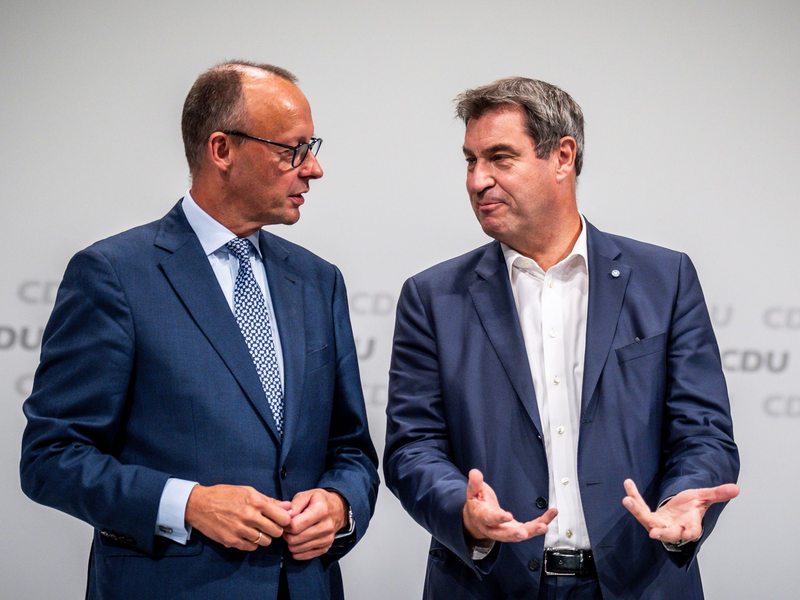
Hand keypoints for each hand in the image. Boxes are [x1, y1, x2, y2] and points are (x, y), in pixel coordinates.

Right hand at [185, 484, 291, 550]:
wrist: (200, 504)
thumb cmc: (225, 495)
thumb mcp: (248, 491)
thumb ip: (269, 501)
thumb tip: (288, 507)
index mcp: (256, 502)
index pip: (283, 518)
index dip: (284, 520)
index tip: (281, 520)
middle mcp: (250, 517)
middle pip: (276, 532)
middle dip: (276, 530)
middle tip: (270, 526)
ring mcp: (240, 531)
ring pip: (265, 542)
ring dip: (264, 537)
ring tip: (257, 530)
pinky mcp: (231, 541)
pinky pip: (251, 548)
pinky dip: (252, 543)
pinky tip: (247, 535)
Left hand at [283, 489, 347, 559]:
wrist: (338, 509)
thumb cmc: (320, 501)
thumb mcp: (307, 495)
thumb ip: (294, 505)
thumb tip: (285, 517)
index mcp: (321, 510)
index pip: (295, 526)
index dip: (285, 525)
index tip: (286, 521)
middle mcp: (326, 526)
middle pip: (295, 539)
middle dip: (287, 534)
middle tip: (288, 528)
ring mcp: (327, 539)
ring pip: (297, 549)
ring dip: (291, 543)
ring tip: (294, 533)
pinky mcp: (325, 548)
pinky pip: (304, 556)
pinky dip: (297, 550)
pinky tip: (299, 541)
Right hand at [462, 469, 556, 542]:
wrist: (477, 520)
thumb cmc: (477, 503)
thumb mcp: (473, 491)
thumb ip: (475, 483)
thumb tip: (475, 473)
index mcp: (481, 516)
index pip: (489, 518)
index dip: (498, 518)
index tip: (507, 516)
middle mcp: (493, 528)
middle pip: (503, 534)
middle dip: (514, 533)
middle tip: (524, 533)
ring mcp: (505, 531)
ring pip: (519, 535)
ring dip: (532, 531)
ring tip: (544, 526)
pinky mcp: (516, 530)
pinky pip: (529, 529)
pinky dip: (541, 522)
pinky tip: (551, 514)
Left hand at [622, 479, 739, 543]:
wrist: (679, 510)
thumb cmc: (691, 507)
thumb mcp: (704, 497)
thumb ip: (718, 494)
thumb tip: (736, 488)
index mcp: (690, 525)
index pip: (692, 531)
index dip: (690, 533)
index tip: (688, 535)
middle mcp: (674, 528)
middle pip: (669, 533)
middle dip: (662, 533)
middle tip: (654, 533)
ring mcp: (659, 524)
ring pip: (647, 521)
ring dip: (637, 510)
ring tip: (628, 500)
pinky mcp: (648, 518)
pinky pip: (639, 507)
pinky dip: (634, 496)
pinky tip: (628, 483)